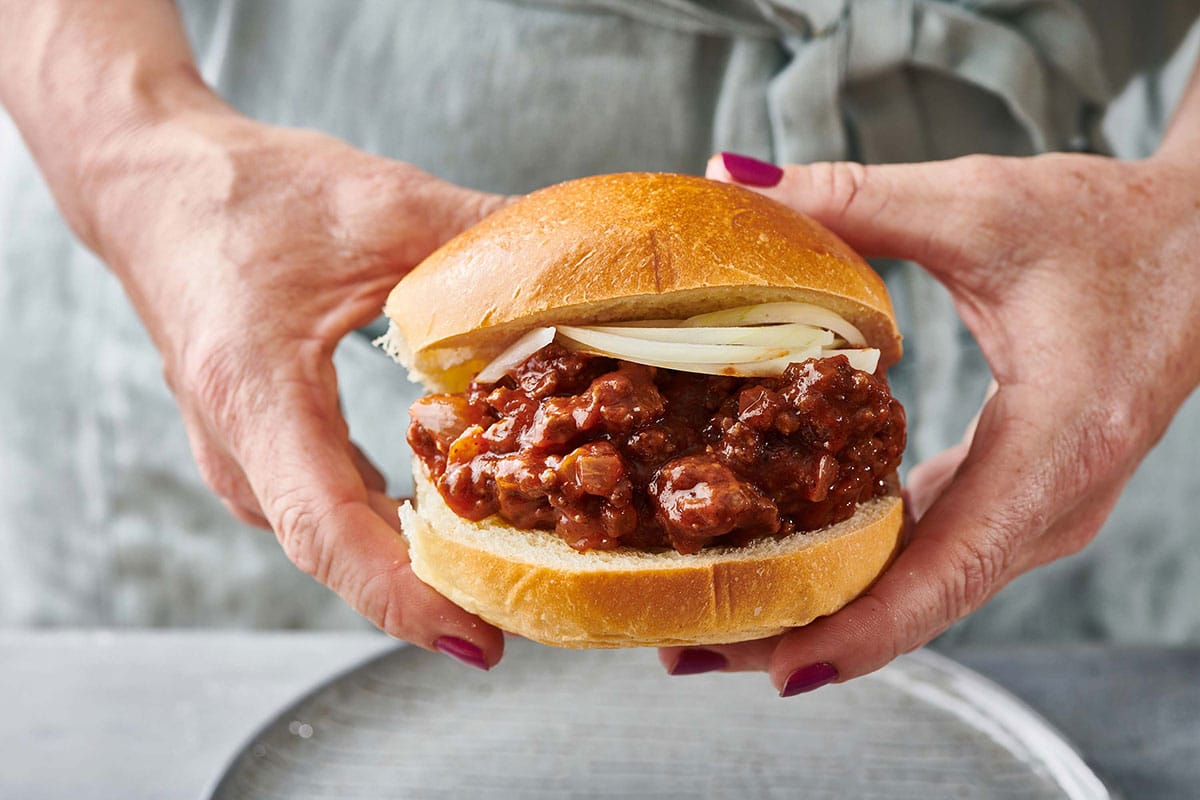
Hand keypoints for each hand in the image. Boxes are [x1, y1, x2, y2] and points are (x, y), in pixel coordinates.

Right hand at [91, 112, 509, 666]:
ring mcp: (240, 458)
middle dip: (435, 592)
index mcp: (255, 393)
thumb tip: (590, 269)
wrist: (155, 187)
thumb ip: (487, 241)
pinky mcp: (257, 452)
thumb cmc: (248, 195)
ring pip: (334, 540)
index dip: (405, 597)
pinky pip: (326, 512)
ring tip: (507, 575)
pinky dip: (388, 527)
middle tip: (534, 612)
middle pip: (340, 553)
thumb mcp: (383, 205)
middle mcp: (237, 447)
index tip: (480, 639)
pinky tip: (447, 520)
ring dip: (414, 563)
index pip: (328, 529)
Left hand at [660, 150, 1199, 692]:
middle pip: (919, 600)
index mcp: (1058, 446)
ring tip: (710, 625)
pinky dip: (857, 569)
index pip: (955, 568)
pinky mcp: (1018, 497)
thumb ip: (854, 199)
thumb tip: (731, 181)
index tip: (781, 669)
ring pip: (921, 588)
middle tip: (686, 650)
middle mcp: (1053, 504)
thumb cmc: (1111, 231)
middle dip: (805, 630)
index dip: (866, 628)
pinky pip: (931, 553)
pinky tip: (781, 565)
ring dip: (821, 609)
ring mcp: (1038, 510)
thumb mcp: (980, 206)